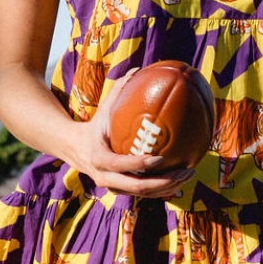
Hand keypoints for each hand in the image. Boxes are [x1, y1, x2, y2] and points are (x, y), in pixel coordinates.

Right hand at [70, 69, 192, 199]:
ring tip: (188, 174)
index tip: (162, 158)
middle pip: (137, 186)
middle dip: (164, 182)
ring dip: (168, 188)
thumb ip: (119, 90)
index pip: (121, 165)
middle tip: (186, 171)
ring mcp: (113, 187)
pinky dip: (162, 191)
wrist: (74, 148)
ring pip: (143, 194)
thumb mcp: (104, 108)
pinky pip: (143, 195)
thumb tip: (138, 68)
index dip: (141, 164)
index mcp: (99, 158)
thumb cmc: (95, 125)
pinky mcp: (120, 192)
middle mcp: (105, 177)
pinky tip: (180, 184)